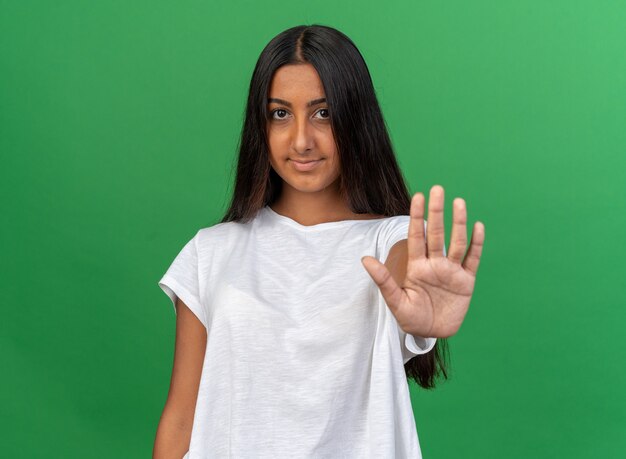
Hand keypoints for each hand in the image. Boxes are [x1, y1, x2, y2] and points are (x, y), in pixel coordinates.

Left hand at [361, 185, 484, 337]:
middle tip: (438, 189)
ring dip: (459, 222)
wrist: (432, 333)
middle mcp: (435, 264)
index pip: (417, 236)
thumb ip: (383, 280)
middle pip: (437, 233)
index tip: (418, 196)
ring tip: (459, 202)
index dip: (417, 217)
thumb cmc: (411, 318)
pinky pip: (472, 259)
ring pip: (456, 242)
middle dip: (437, 212)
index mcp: (417, 266)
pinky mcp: (466, 281)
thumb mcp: (395, 301)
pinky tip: (478, 226)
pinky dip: (476, 243)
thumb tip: (364, 259)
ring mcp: (452, 271)